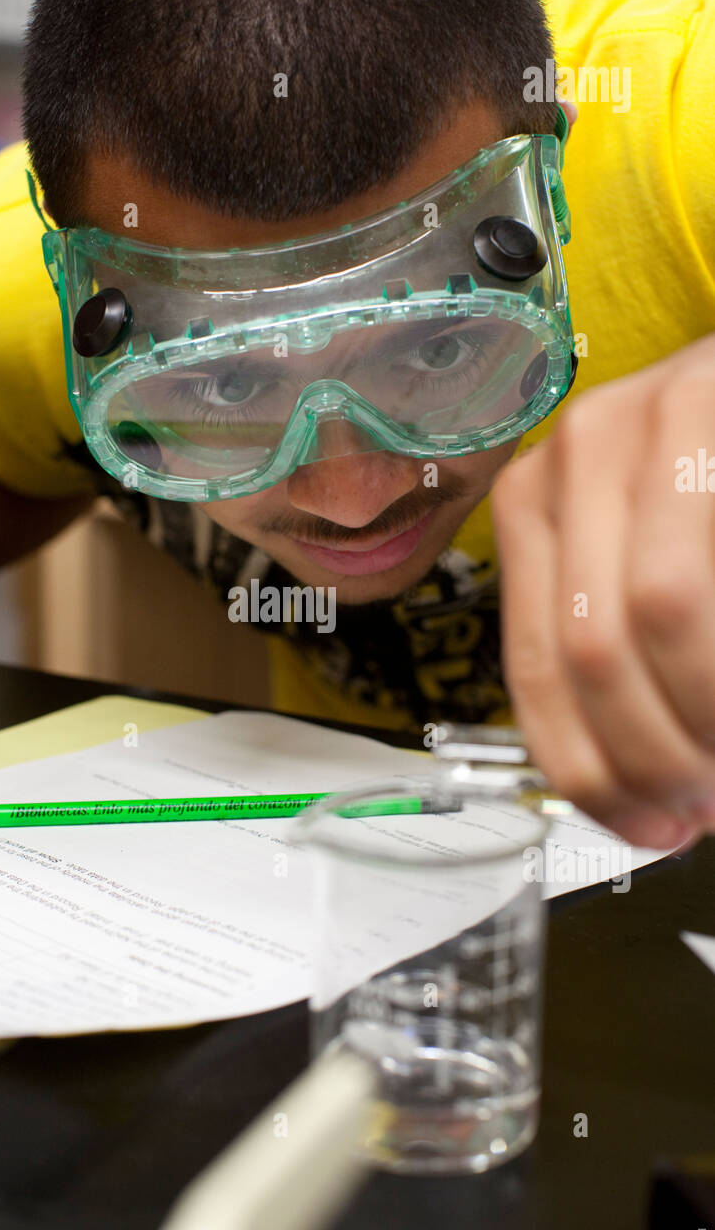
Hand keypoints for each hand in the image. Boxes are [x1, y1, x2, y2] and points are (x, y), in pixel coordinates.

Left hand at [492, 332, 714, 848]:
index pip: (533, 667)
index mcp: (532, 506)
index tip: (643, 825)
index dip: (590, 768)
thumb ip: (615, 645)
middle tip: (704, 803)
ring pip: (657, 611)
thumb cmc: (708, 474)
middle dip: (654, 755)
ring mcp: (646, 421)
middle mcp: (572, 458)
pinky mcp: (706, 404)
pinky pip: (704, 577)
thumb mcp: (644, 550)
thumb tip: (623, 785)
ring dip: (702, 714)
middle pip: (590, 650)